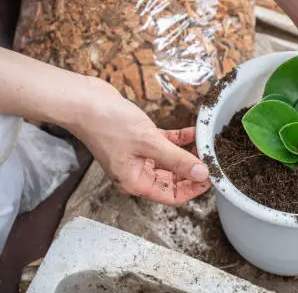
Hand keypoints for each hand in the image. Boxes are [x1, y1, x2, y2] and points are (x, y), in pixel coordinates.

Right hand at [67, 79, 210, 205]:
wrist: (84, 101)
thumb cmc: (107, 124)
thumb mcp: (149, 143)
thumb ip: (177, 160)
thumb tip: (202, 175)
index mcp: (135, 182)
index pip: (172, 195)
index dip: (193, 189)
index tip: (212, 177)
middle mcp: (136, 172)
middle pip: (173, 179)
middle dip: (193, 170)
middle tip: (213, 159)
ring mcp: (138, 155)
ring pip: (170, 160)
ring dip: (188, 153)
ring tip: (206, 145)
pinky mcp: (139, 138)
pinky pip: (164, 143)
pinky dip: (179, 139)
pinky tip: (193, 132)